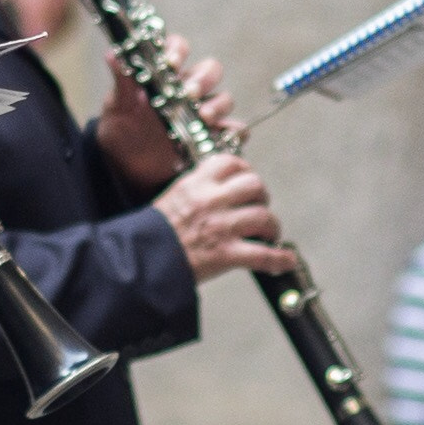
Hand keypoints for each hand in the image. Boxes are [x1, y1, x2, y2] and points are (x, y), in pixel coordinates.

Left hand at [96, 35, 236, 194]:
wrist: (127, 168)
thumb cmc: (122, 131)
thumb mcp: (117, 107)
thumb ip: (121, 82)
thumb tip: (112, 54)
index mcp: (164, 75)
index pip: (178, 49)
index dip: (178, 51)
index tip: (170, 63)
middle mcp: (187, 90)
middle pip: (210, 70)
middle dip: (203, 79)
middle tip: (189, 94)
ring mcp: (202, 113)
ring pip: (224, 99)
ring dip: (217, 105)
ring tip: (203, 117)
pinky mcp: (212, 136)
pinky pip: (233, 130)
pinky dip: (232, 131)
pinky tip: (220, 136)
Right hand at [152, 153, 294, 283]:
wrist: (139, 261)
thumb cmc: (149, 235)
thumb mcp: (170, 199)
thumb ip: (195, 191)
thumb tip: (216, 192)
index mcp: (195, 185)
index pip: (230, 163)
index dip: (245, 170)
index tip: (247, 177)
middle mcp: (211, 201)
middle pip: (254, 186)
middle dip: (262, 197)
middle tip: (260, 206)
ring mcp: (221, 227)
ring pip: (264, 217)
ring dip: (272, 227)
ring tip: (269, 234)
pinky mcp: (227, 254)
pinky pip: (264, 254)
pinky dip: (280, 258)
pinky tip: (284, 259)